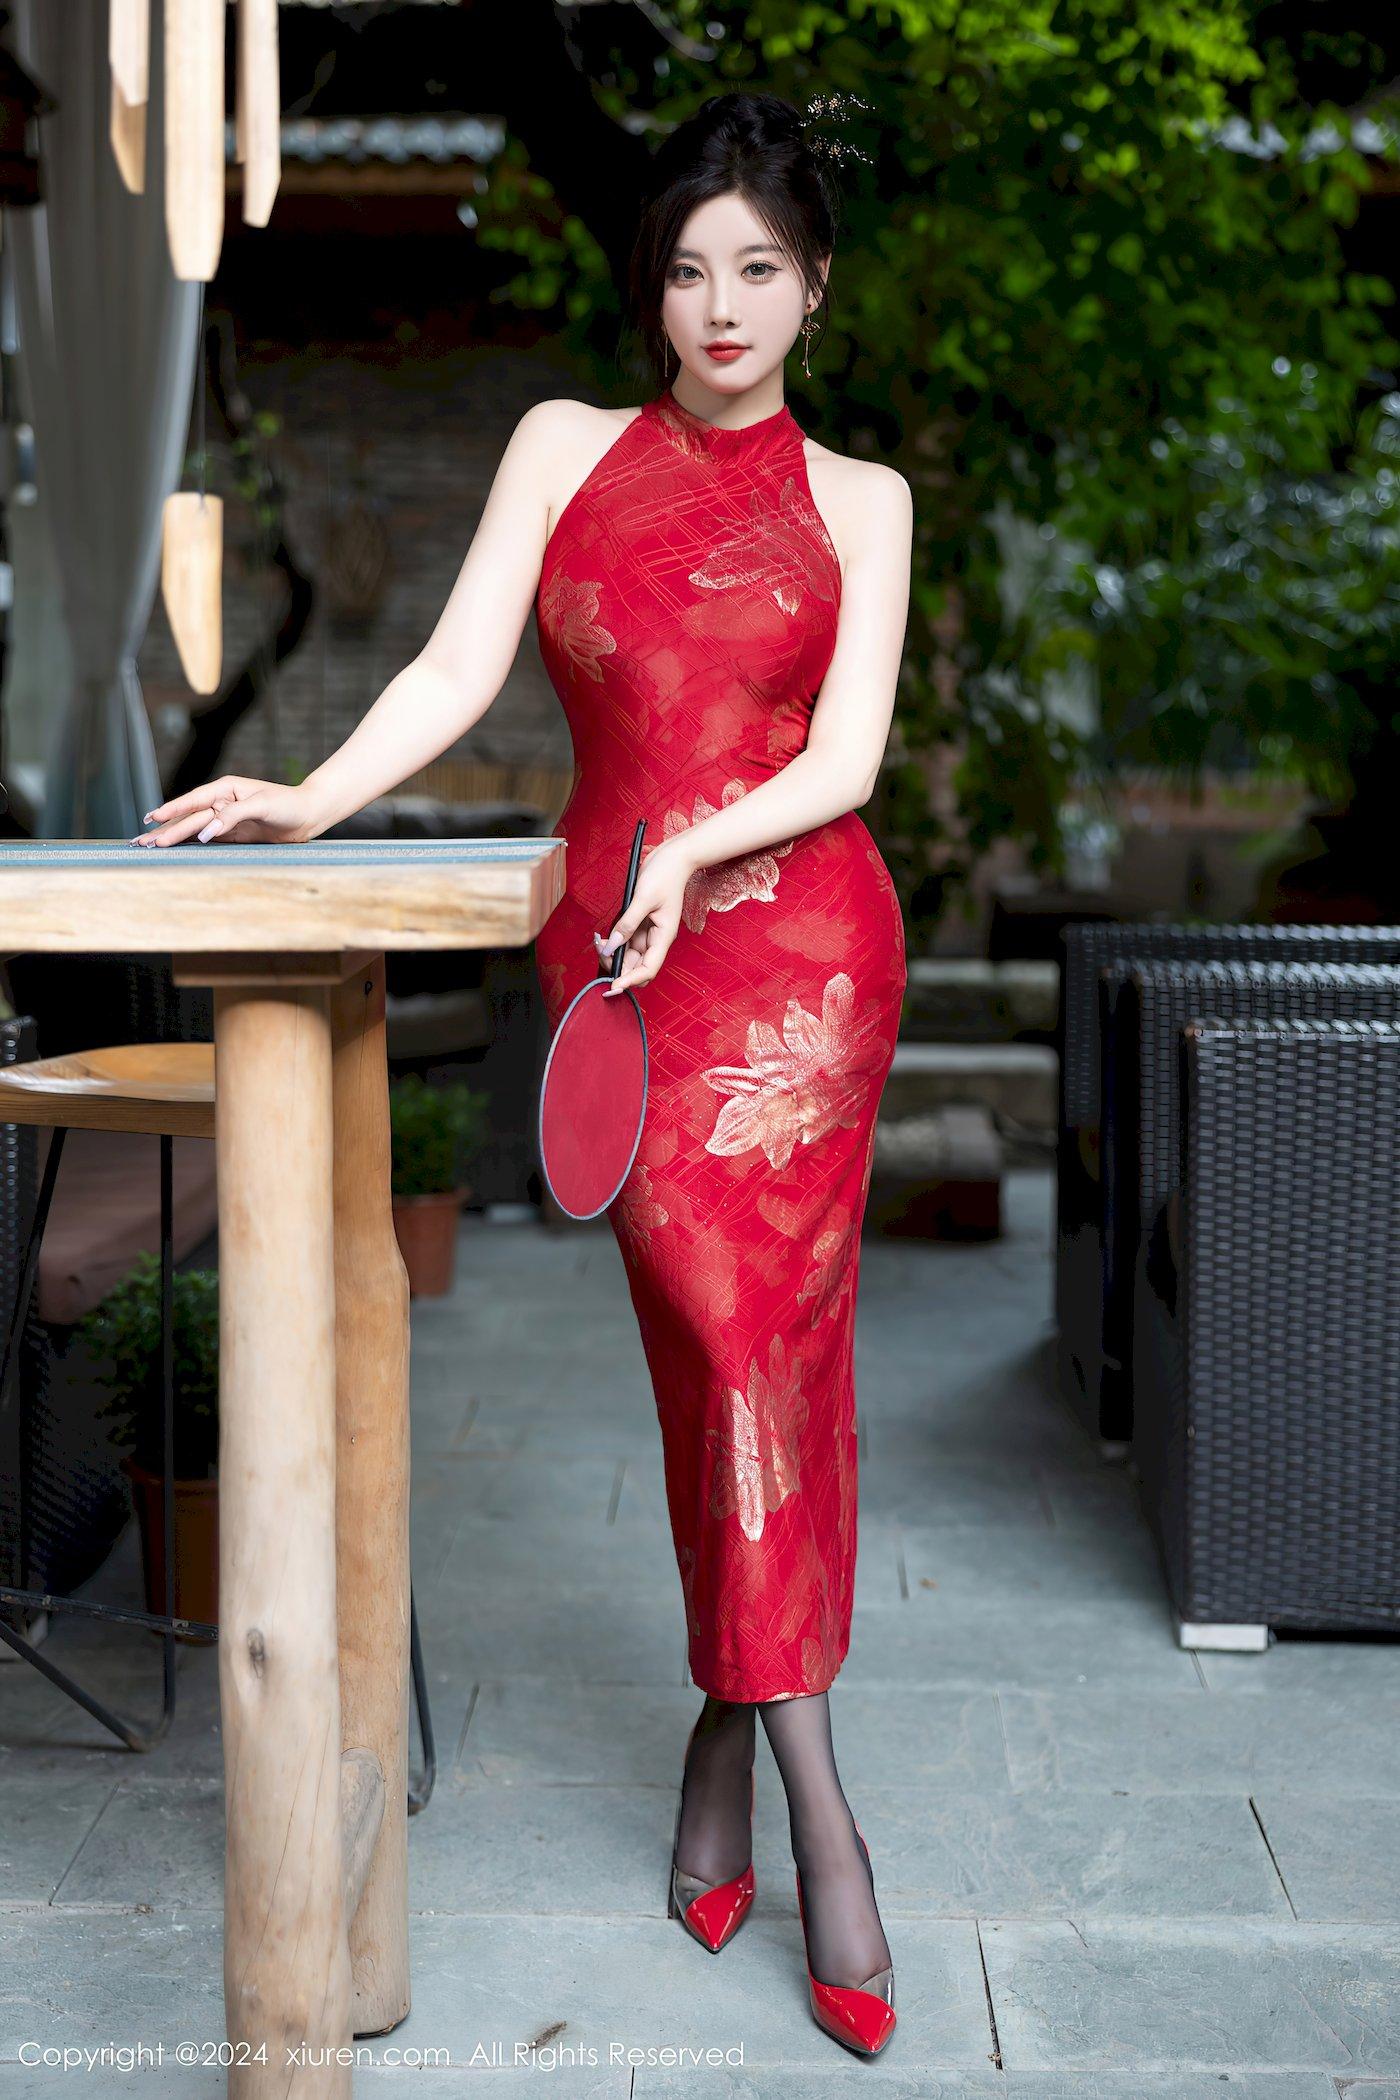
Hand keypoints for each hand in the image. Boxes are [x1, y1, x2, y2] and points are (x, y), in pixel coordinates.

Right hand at [131, 776, 320, 847]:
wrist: (308, 815)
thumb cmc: (287, 804)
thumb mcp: (261, 806)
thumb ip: (232, 816)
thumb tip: (204, 832)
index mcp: (225, 789)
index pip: (193, 801)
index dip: (172, 810)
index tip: (152, 819)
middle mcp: (221, 803)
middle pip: (188, 818)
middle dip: (164, 830)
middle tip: (141, 842)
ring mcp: (225, 820)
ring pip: (193, 830)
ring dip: (171, 838)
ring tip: (148, 846)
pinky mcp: (232, 835)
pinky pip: (206, 840)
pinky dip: (189, 845)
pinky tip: (173, 850)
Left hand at [593, 838, 695, 996]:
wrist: (673, 857)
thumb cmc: (665, 875)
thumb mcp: (643, 898)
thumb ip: (627, 923)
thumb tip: (612, 945)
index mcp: (663, 936)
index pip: (648, 969)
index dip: (631, 981)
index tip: (614, 987)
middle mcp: (656, 938)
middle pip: (636, 966)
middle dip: (617, 966)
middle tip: (599, 952)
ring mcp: (648, 932)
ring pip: (628, 955)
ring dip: (612, 954)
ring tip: (598, 942)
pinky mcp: (640, 923)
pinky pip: (625, 940)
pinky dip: (613, 942)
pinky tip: (603, 936)